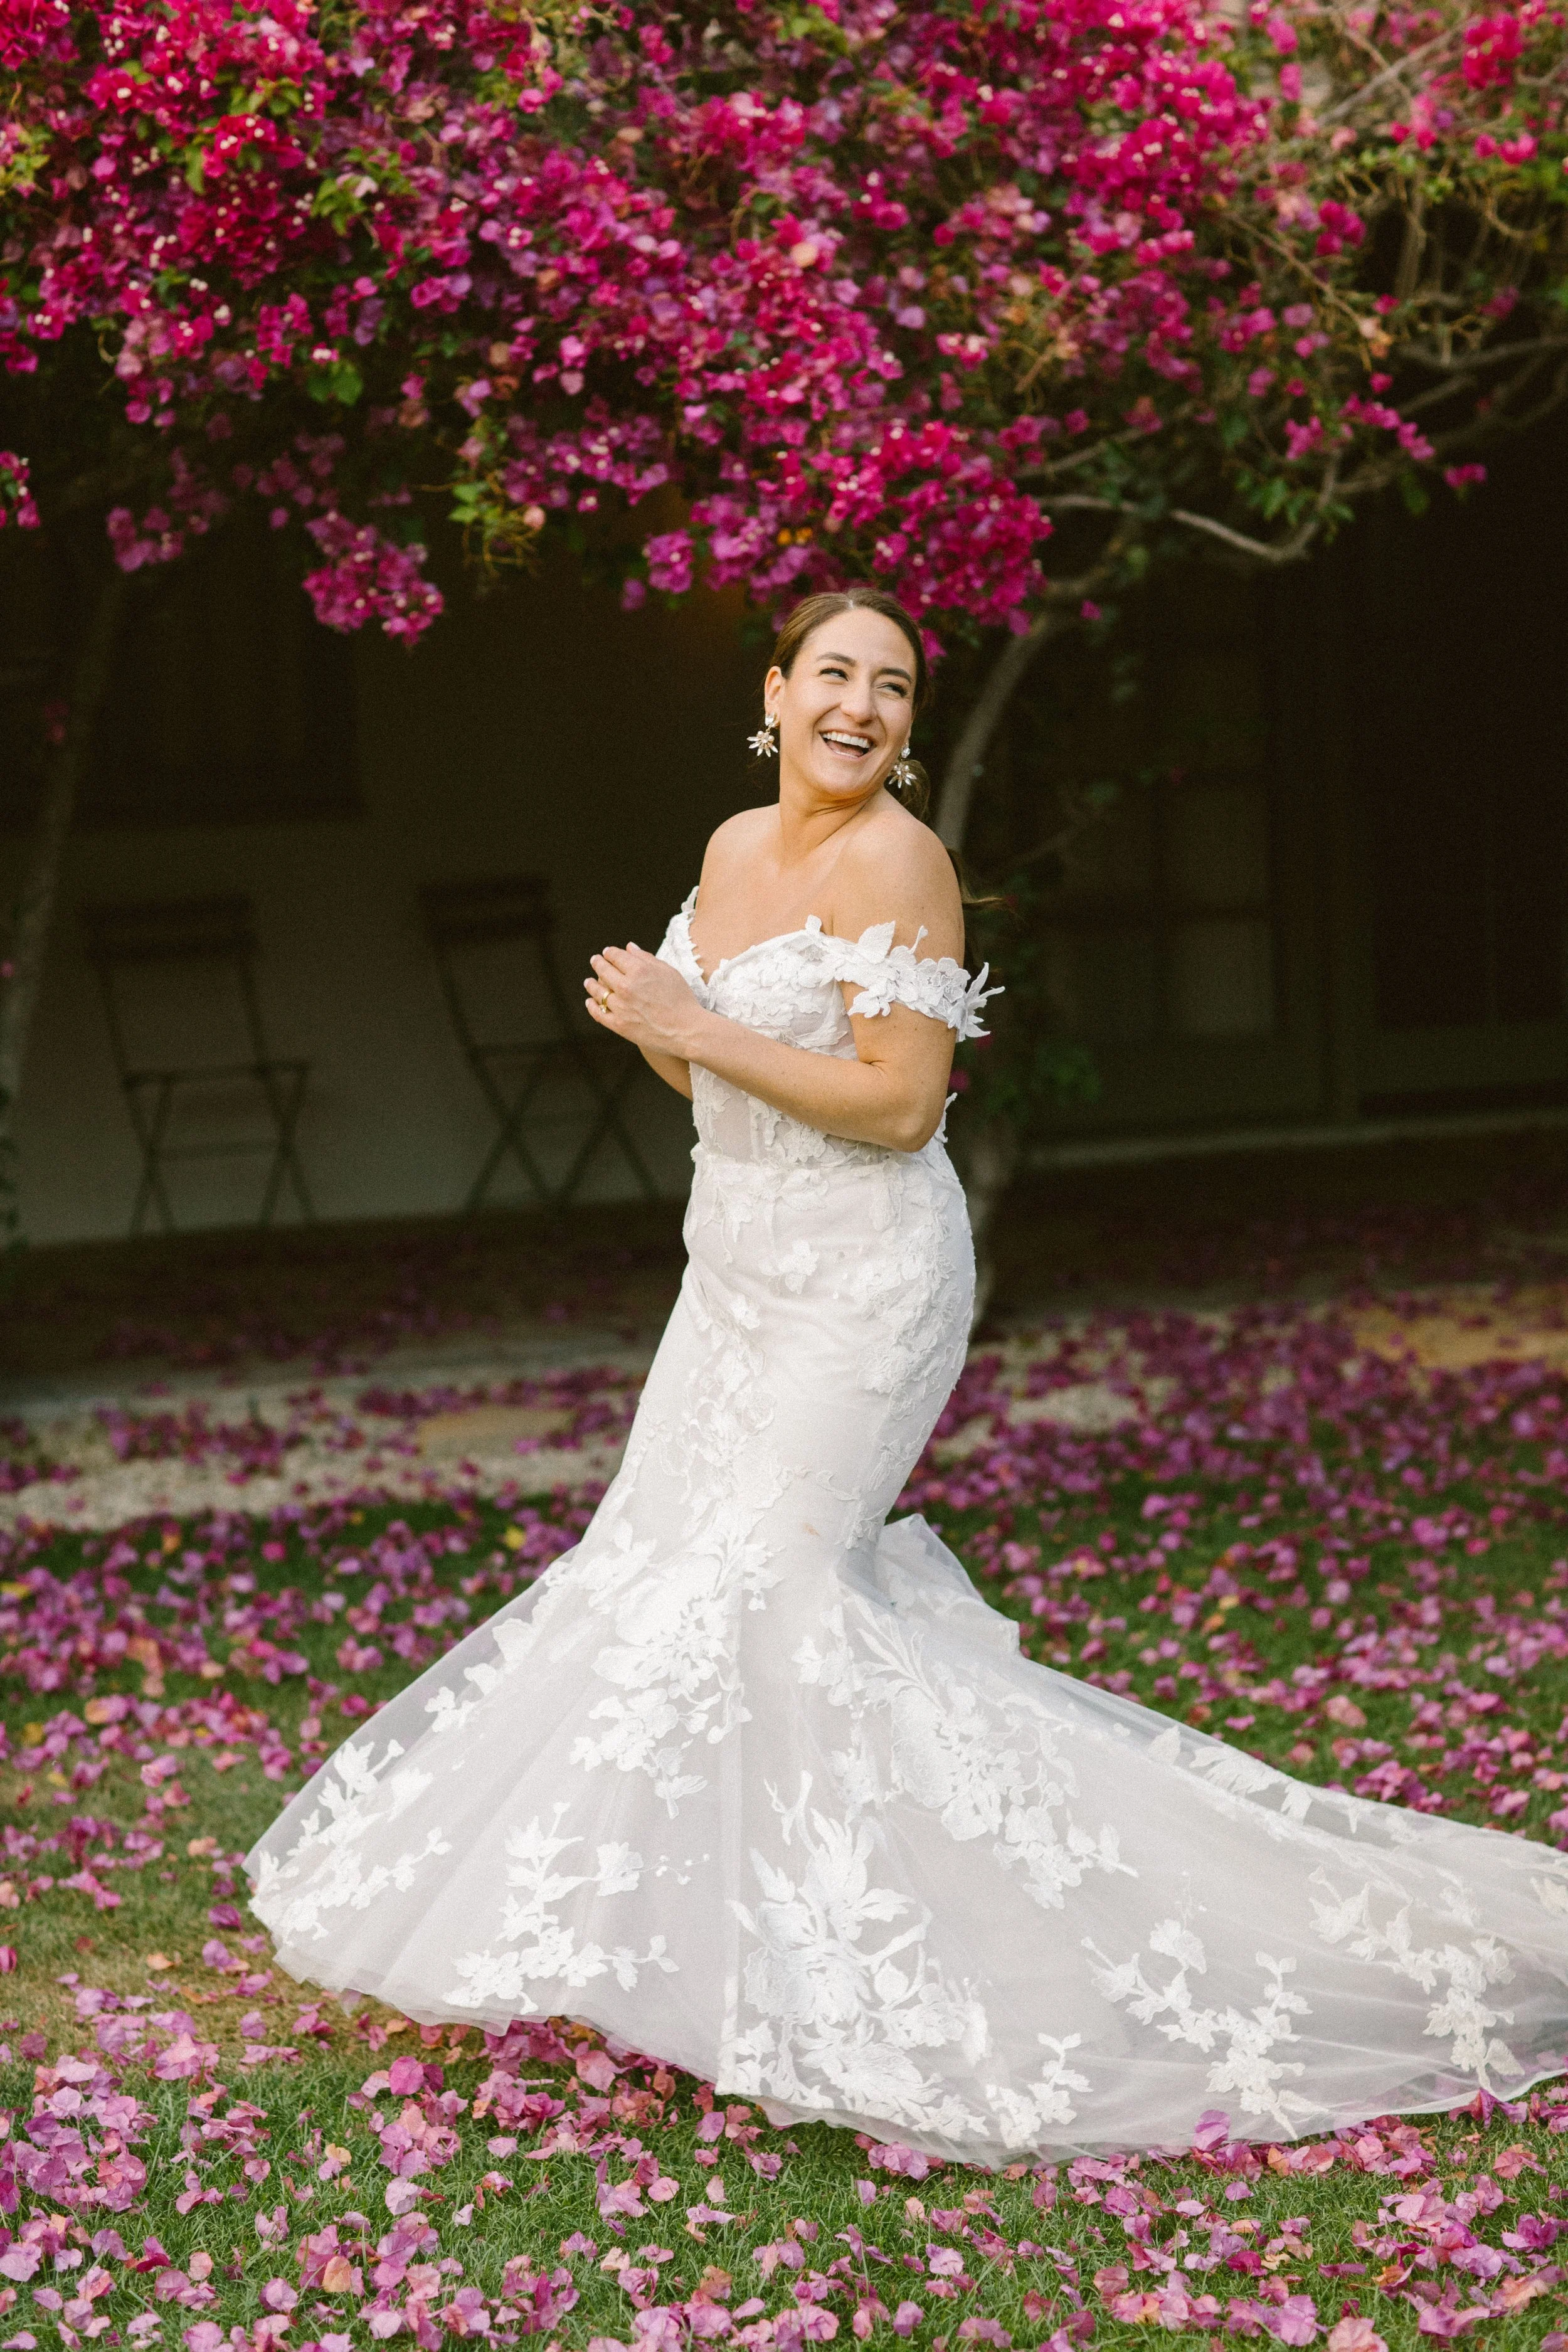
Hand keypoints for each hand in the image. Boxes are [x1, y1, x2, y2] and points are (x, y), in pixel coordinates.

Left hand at [584, 943, 705, 1057]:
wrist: (686, 1030)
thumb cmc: (681, 999)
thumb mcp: (669, 972)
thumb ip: (647, 958)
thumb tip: (630, 948)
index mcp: (639, 970)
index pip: (616, 956)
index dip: (610, 952)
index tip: (607, 952)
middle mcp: (626, 986)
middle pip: (603, 970)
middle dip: (598, 963)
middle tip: (595, 961)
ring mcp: (621, 1006)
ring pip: (598, 991)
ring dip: (591, 984)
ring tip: (589, 982)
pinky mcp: (619, 1024)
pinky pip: (599, 1013)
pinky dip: (592, 1006)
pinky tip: (590, 1002)